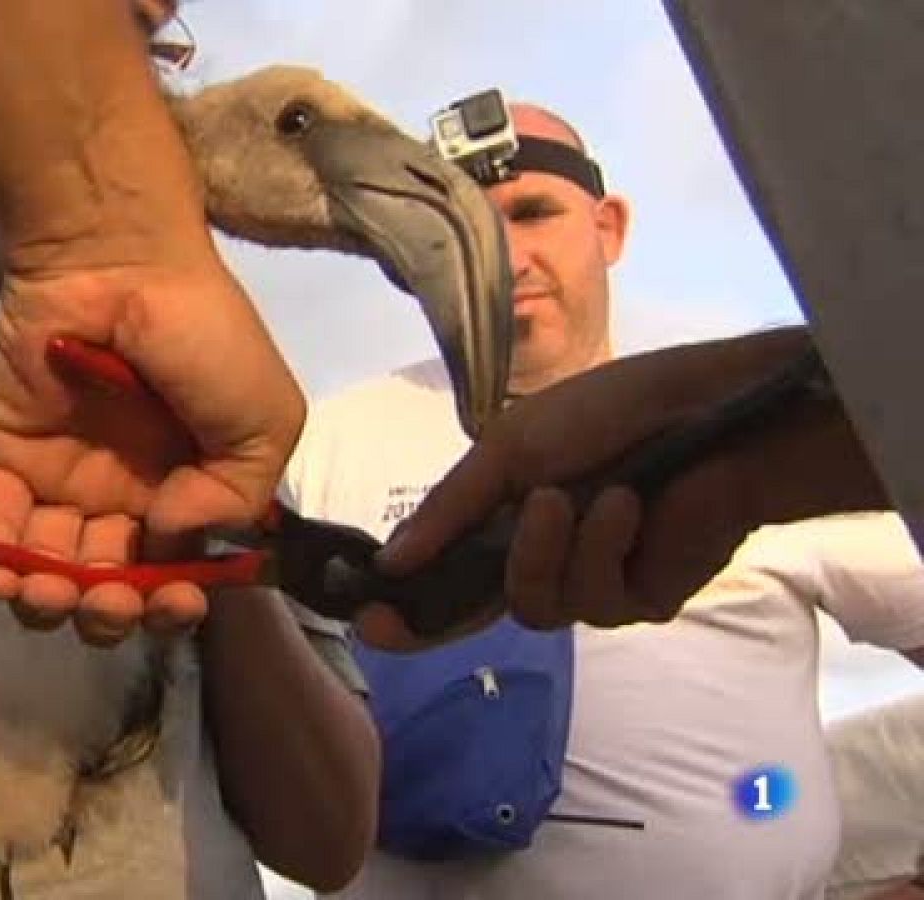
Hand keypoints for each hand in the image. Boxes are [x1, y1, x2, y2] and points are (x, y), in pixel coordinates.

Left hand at [0, 255, 303, 644]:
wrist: (116, 265)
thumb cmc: (201, 338)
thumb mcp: (263, 416)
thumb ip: (236, 495)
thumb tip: (170, 539)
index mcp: (185, 488)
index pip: (175, 572)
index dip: (174, 605)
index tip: (177, 602)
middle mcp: (121, 494)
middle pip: (109, 586)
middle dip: (109, 612)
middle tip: (110, 597)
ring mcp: (59, 478)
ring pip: (47, 570)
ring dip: (46, 601)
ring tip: (51, 588)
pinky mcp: (2, 457)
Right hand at [378, 328, 852, 629]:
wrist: (709, 412)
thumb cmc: (610, 411)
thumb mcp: (510, 446)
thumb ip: (450, 508)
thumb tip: (388, 563)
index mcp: (510, 518)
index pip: (452, 579)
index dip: (410, 610)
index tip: (367, 621)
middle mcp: (549, 556)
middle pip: (484, 609)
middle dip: (445, 608)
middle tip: (401, 601)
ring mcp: (597, 582)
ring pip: (538, 607)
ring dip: (545, 552)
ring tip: (572, 499)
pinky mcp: (645, 598)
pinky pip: (596, 599)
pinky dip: (602, 547)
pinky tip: (627, 507)